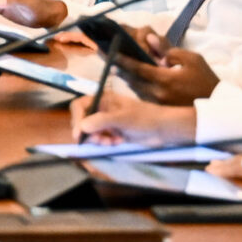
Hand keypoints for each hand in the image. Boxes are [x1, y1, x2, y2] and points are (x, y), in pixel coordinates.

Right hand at [72, 80, 196, 143]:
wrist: (164, 129)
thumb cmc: (144, 118)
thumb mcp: (122, 118)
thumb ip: (101, 121)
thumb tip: (81, 128)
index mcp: (103, 99)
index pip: (79, 106)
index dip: (77, 119)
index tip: (80, 134)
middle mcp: (103, 109)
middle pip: (83, 120)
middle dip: (89, 132)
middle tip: (99, 141)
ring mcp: (108, 121)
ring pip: (91, 131)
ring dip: (98, 139)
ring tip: (111, 143)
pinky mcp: (114, 132)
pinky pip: (101, 138)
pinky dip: (106, 143)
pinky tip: (117, 143)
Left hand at [112, 33, 220, 104]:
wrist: (216, 106)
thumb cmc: (205, 79)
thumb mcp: (192, 59)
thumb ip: (169, 49)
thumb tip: (149, 37)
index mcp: (165, 80)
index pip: (137, 68)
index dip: (121, 59)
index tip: (108, 51)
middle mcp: (157, 93)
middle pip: (131, 79)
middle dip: (117, 67)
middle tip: (104, 56)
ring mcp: (157, 103)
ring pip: (134, 88)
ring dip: (124, 77)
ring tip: (114, 65)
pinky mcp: (159, 109)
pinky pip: (141, 96)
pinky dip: (134, 86)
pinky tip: (129, 78)